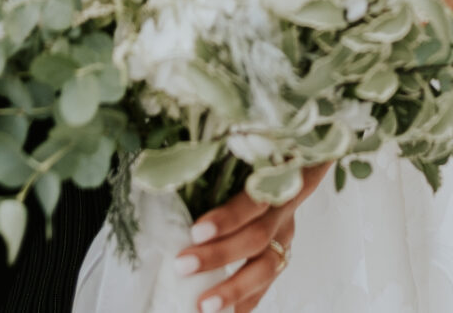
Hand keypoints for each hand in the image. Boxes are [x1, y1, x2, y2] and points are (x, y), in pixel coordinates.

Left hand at [173, 163, 331, 311]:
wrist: (291, 166)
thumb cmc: (245, 159)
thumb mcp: (236, 154)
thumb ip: (211, 164)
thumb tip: (161, 175)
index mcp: (274, 175)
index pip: (256, 196)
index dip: (229, 216)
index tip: (196, 230)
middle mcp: (283, 207)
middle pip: (257, 235)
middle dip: (219, 255)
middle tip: (183, 265)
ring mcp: (286, 233)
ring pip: (267, 265)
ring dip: (233, 287)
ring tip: (203, 305)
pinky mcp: (283, 254)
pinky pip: (268, 284)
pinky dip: (245, 301)